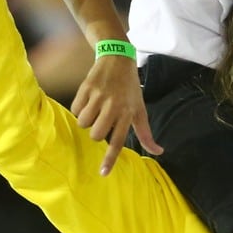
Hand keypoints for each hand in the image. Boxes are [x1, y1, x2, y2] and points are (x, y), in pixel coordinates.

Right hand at [69, 51, 162, 174]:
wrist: (118, 59)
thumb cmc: (130, 88)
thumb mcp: (140, 109)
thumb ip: (145, 133)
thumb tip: (158, 152)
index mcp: (127, 113)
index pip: (117, 141)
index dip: (110, 158)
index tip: (103, 173)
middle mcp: (113, 105)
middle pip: (96, 135)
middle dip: (96, 133)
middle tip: (101, 122)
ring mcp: (98, 96)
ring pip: (83, 122)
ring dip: (87, 120)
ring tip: (95, 110)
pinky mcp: (86, 87)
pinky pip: (75, 109)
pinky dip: (79, 109)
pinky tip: (88, 101)